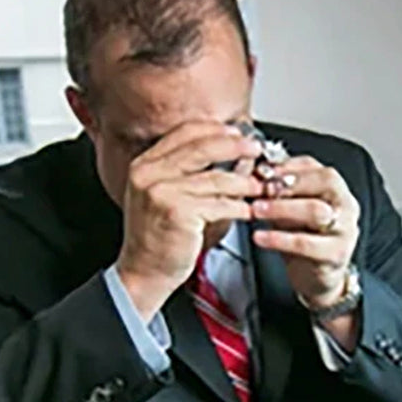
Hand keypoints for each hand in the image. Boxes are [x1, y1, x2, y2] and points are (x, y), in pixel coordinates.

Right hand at [115, 122, 262, 319]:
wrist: (143, 272)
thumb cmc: (157, 237)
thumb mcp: (162, 195)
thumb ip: (184, 172)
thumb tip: (226, 152)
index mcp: (145, 165)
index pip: (185, 133)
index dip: (215, 129)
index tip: (237, 132)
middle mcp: (149, 174)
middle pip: (202, 147)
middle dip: (235, 146)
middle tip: (255, 150)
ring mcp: (162, 192)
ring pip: (216, 178)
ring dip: (243, 182)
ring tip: (258, 186)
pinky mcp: (179, 212)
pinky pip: (219, 203)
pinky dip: (238, 206)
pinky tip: (247, 209)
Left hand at [250, 156, 360, 309]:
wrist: (318, 279)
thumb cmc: (305, 239)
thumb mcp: (291, 211)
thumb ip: (279, 193)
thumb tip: (255, 173)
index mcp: (338, 191)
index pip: (319, 168)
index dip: (291, 166)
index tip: (264, 170)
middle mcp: (346, 207)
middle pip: (325, 182)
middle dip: (289, 183)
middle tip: (261, 188)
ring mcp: (344, 231)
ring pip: (316, 210)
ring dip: (282, 207)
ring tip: (257, 210)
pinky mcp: (335, 255)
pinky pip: (306, 243)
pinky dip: (279, 239)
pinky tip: (259, 237)